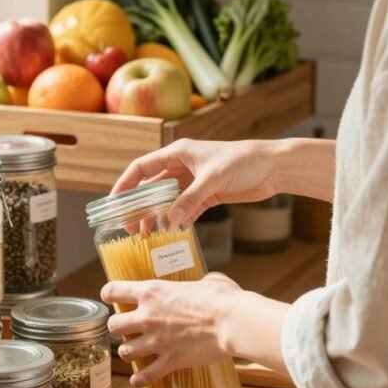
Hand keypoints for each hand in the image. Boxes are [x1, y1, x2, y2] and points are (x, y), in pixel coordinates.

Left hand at [101, 273, 241, 386]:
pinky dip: (140, 379)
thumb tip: (206, 285)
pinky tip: (139, 379)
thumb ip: (199, 283)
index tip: (111, 298)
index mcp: (152, 292)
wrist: (234, 323)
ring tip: (136, 352)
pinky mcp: (169, 361)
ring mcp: (156, 341)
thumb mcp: (209, 281)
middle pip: (113, 326)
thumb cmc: (224, 299)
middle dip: (118, 328)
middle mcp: (147, 317)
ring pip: (124, 352)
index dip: (110, 295)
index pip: (114, 291)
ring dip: (129, 352)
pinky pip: (145, 376)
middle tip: (128, 329)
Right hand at [111, 138, 279, 223]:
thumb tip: (170, 219)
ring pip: (167, 200)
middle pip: (152, 187)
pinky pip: (186, 209)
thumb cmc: (244, 161)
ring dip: (157, 216)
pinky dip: (178, 220)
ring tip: (148, 234)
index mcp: (178, 153)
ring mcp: (194, 182)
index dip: (125, 184)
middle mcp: (183, 166)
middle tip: (130, 227)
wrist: (273, 167)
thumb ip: (190, 199)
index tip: (114, 203)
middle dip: (139, 206)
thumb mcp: (213, 179)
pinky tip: (171, 231)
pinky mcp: (208, 195)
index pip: (142, 167)